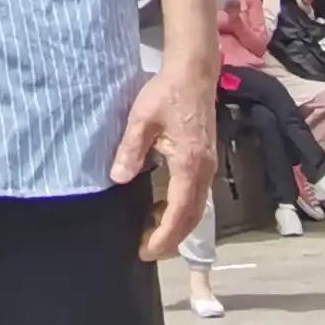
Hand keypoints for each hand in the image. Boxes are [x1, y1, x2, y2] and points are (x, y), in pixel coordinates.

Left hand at [115, 58, 218, 259]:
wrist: (193, 73)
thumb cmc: (166, 94)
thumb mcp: (141, 120)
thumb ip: (130, 151)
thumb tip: (117, 180)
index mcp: (189, 165)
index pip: (179, 213)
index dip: (163, 236)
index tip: (146, 250)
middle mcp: (203, 171)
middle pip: (192, 217)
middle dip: (171, 239)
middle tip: (145, 250)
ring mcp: (207, 166)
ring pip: (196, 208)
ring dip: (176, 224)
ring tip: (150, 232)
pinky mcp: (205, 160)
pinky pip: (196, 195)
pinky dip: (180, 209)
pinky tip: (160, 206)